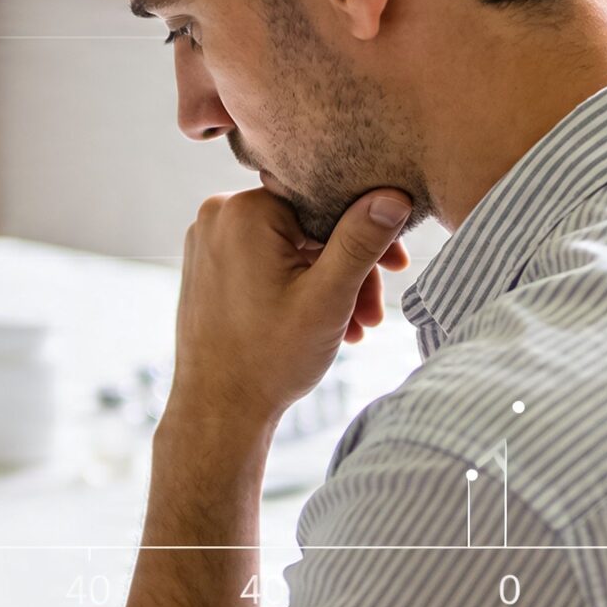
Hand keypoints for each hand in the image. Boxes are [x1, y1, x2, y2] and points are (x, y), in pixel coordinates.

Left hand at [170, 187, 411, 427]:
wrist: (217, 412)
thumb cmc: (269, 359)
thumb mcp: (328, 297)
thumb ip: (362, 240)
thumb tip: (394, 194)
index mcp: (244, 211)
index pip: (325, 201)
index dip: (367, 232)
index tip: (397, 267)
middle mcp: (218, 215)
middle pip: (309, 226)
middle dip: (349, 268)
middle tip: (374, 313)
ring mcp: (209, 241)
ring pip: (292, 246)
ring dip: (328, 283)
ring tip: (353, 329)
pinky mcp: (209, 266)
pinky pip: (268, 261)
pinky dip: (299, 286)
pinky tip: (323, 324)